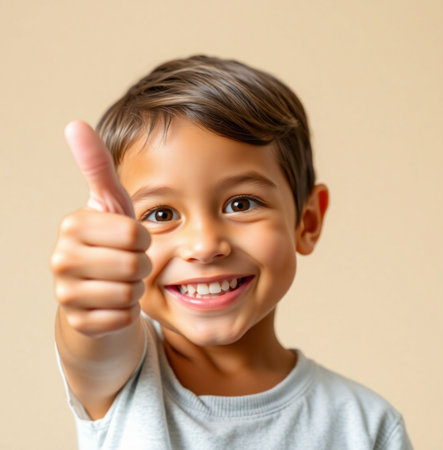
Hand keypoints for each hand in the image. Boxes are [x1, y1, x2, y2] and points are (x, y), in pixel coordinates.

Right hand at [51, 121, 150, 337]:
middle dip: (142, 265)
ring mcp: (66, 294)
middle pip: (135, 265)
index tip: (130, 239)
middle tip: (128, 262)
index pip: (135, 234)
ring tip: (121, 281)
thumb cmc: (111, 242)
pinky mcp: (78, 322)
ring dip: (135, 288)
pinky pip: (124, 317)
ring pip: (130, 293)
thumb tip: (75, 123)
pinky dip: (128, 310)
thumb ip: (97, 166)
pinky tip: (114, 301)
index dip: (143, 239)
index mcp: (72, 226)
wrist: (98, 288)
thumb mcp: (110, 204)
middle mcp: (61, 259)